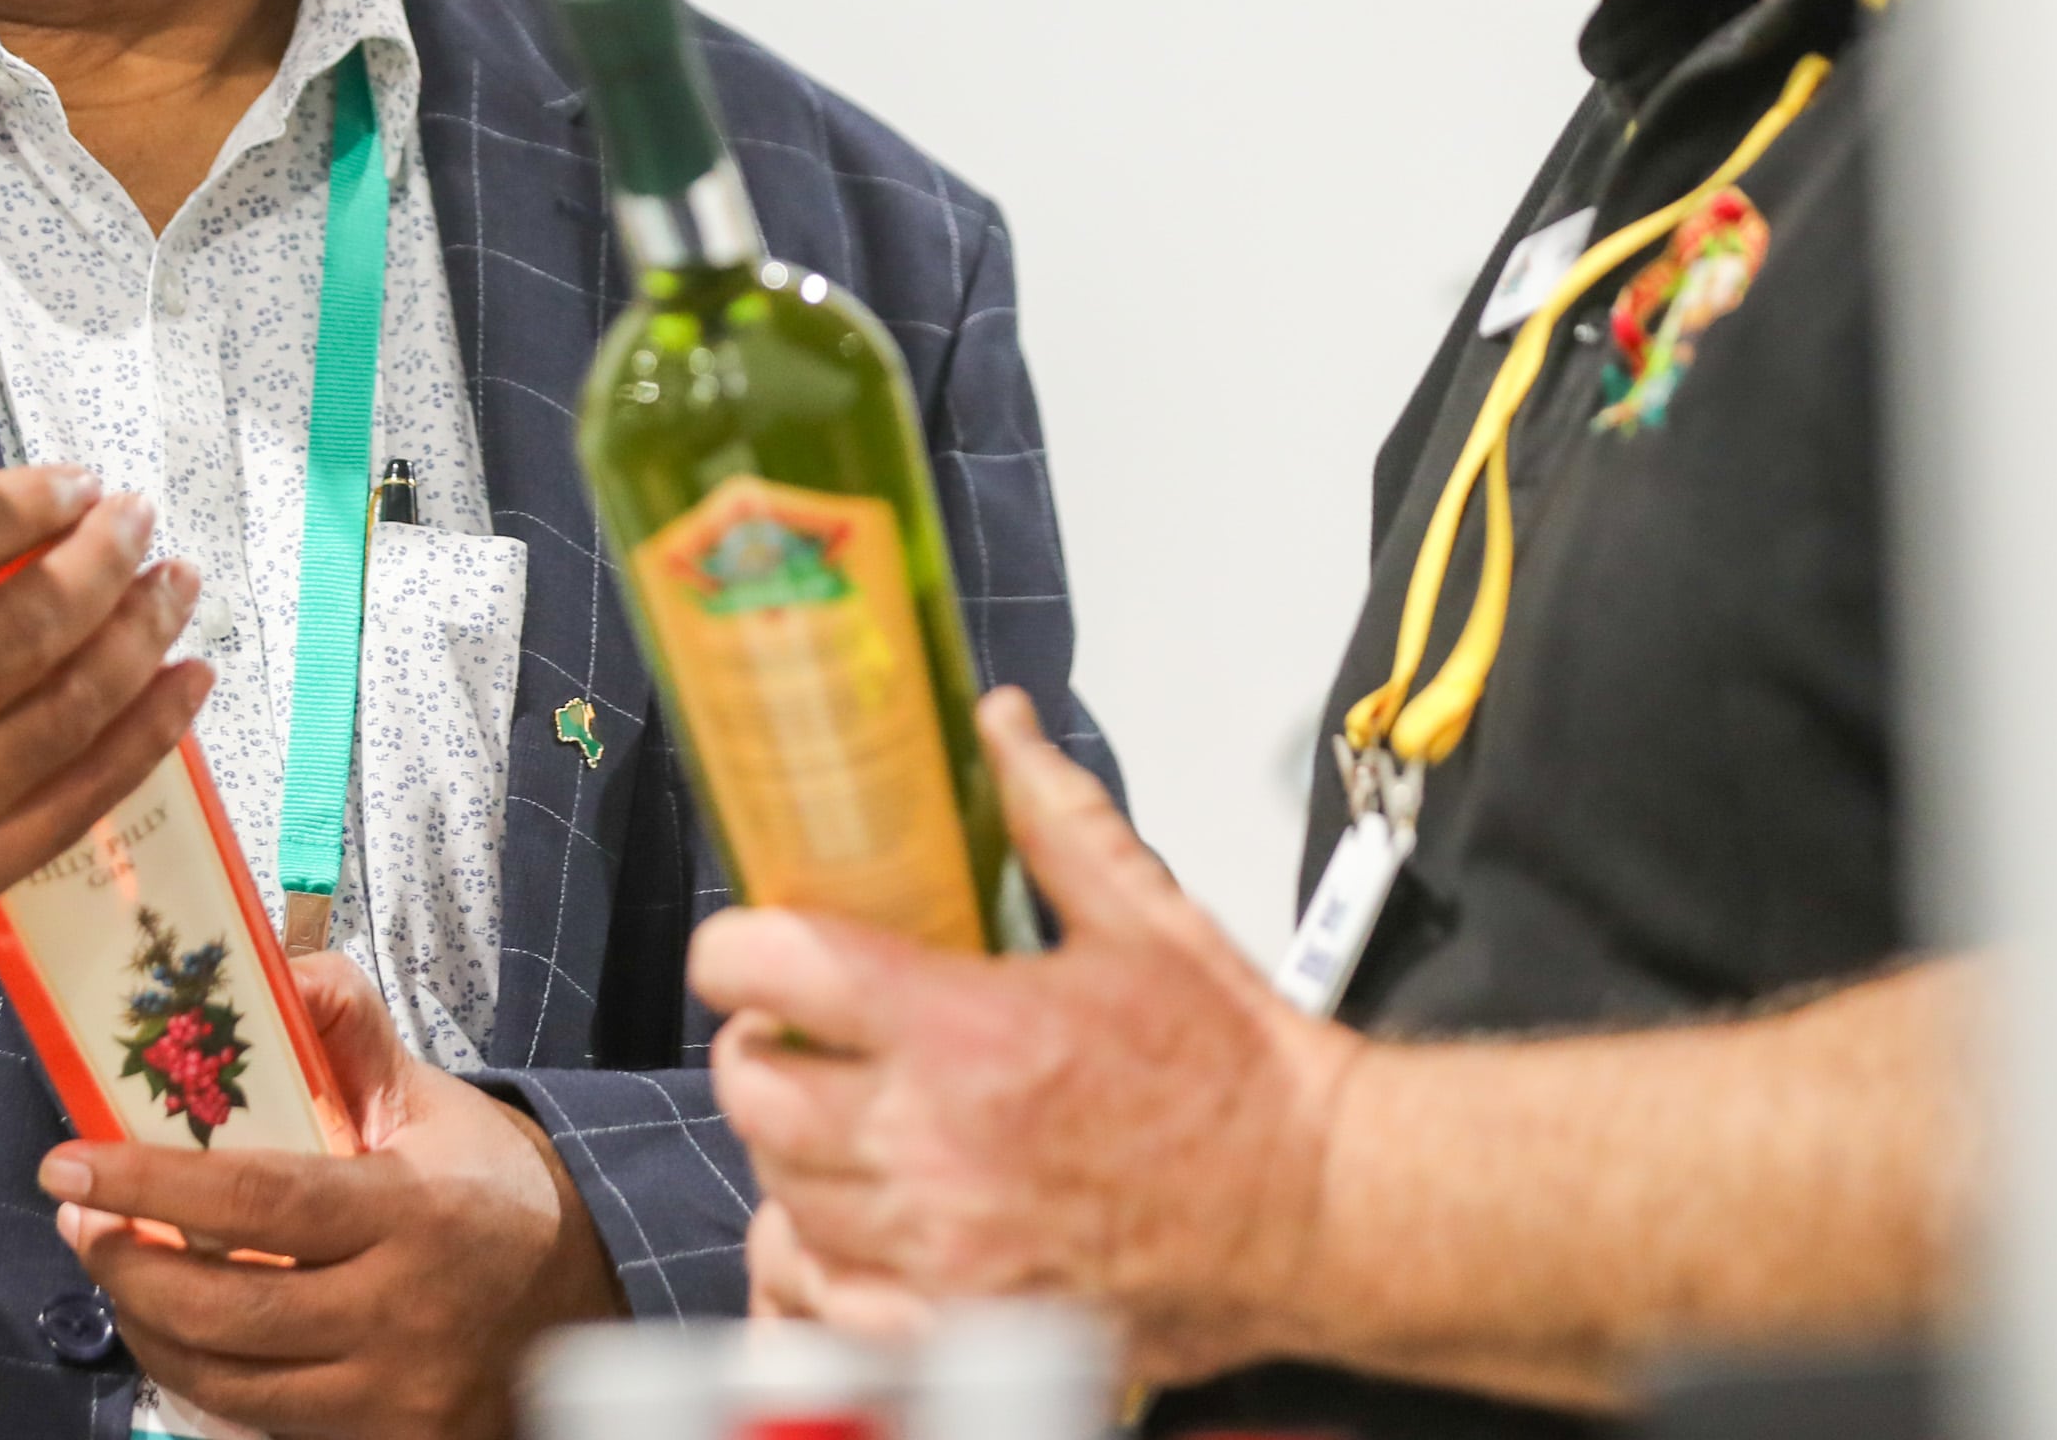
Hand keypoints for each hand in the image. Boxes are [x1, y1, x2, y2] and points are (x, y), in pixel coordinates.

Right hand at [0, 356, 212, 1007]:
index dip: (21, 505)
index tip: (78, 479)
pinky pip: (77, 799)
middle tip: (138, 519)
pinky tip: (185, 679)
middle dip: (99, 564)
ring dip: (139, 638)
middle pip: (14, 633)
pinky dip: (147, 734)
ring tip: (176, 584)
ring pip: (61, 713)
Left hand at [42, 950, 625, 1437]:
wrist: (588, 1295)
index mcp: (412, 1211)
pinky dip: (201, 1376)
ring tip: (114, 1266)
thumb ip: (353, 1032)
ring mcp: (392, 1394)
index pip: (259, 1198)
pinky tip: (176, 1329)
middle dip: (125, 1264)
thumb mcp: (433, 1101)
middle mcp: (400, 1313)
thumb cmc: (490, 1187)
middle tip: (76, 1218)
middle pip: (226, 1307)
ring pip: (228, 1382)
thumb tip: (282, 969)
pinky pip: (261, 1424)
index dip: (153, 1182)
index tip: (69, 1162)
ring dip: (146, 1324)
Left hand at [694, 687, 1362, 1387]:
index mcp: (970, 1031)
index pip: (774, 969)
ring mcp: (941, 1252)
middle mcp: (937, 1146)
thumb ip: (1050, 816)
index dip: (737, 946)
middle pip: (754, 1085)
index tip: (748, 947)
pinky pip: (824, 1300)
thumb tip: (999, 725)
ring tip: (840, 1121)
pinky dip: (822, 1257)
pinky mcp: (960, 1331)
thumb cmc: (1240, 1078)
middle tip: (797, 1033)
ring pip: (779, 1190)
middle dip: (757, 1047)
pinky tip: (863, 1220)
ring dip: (792, 1148)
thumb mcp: (1143, 919)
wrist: (1320, 1211)